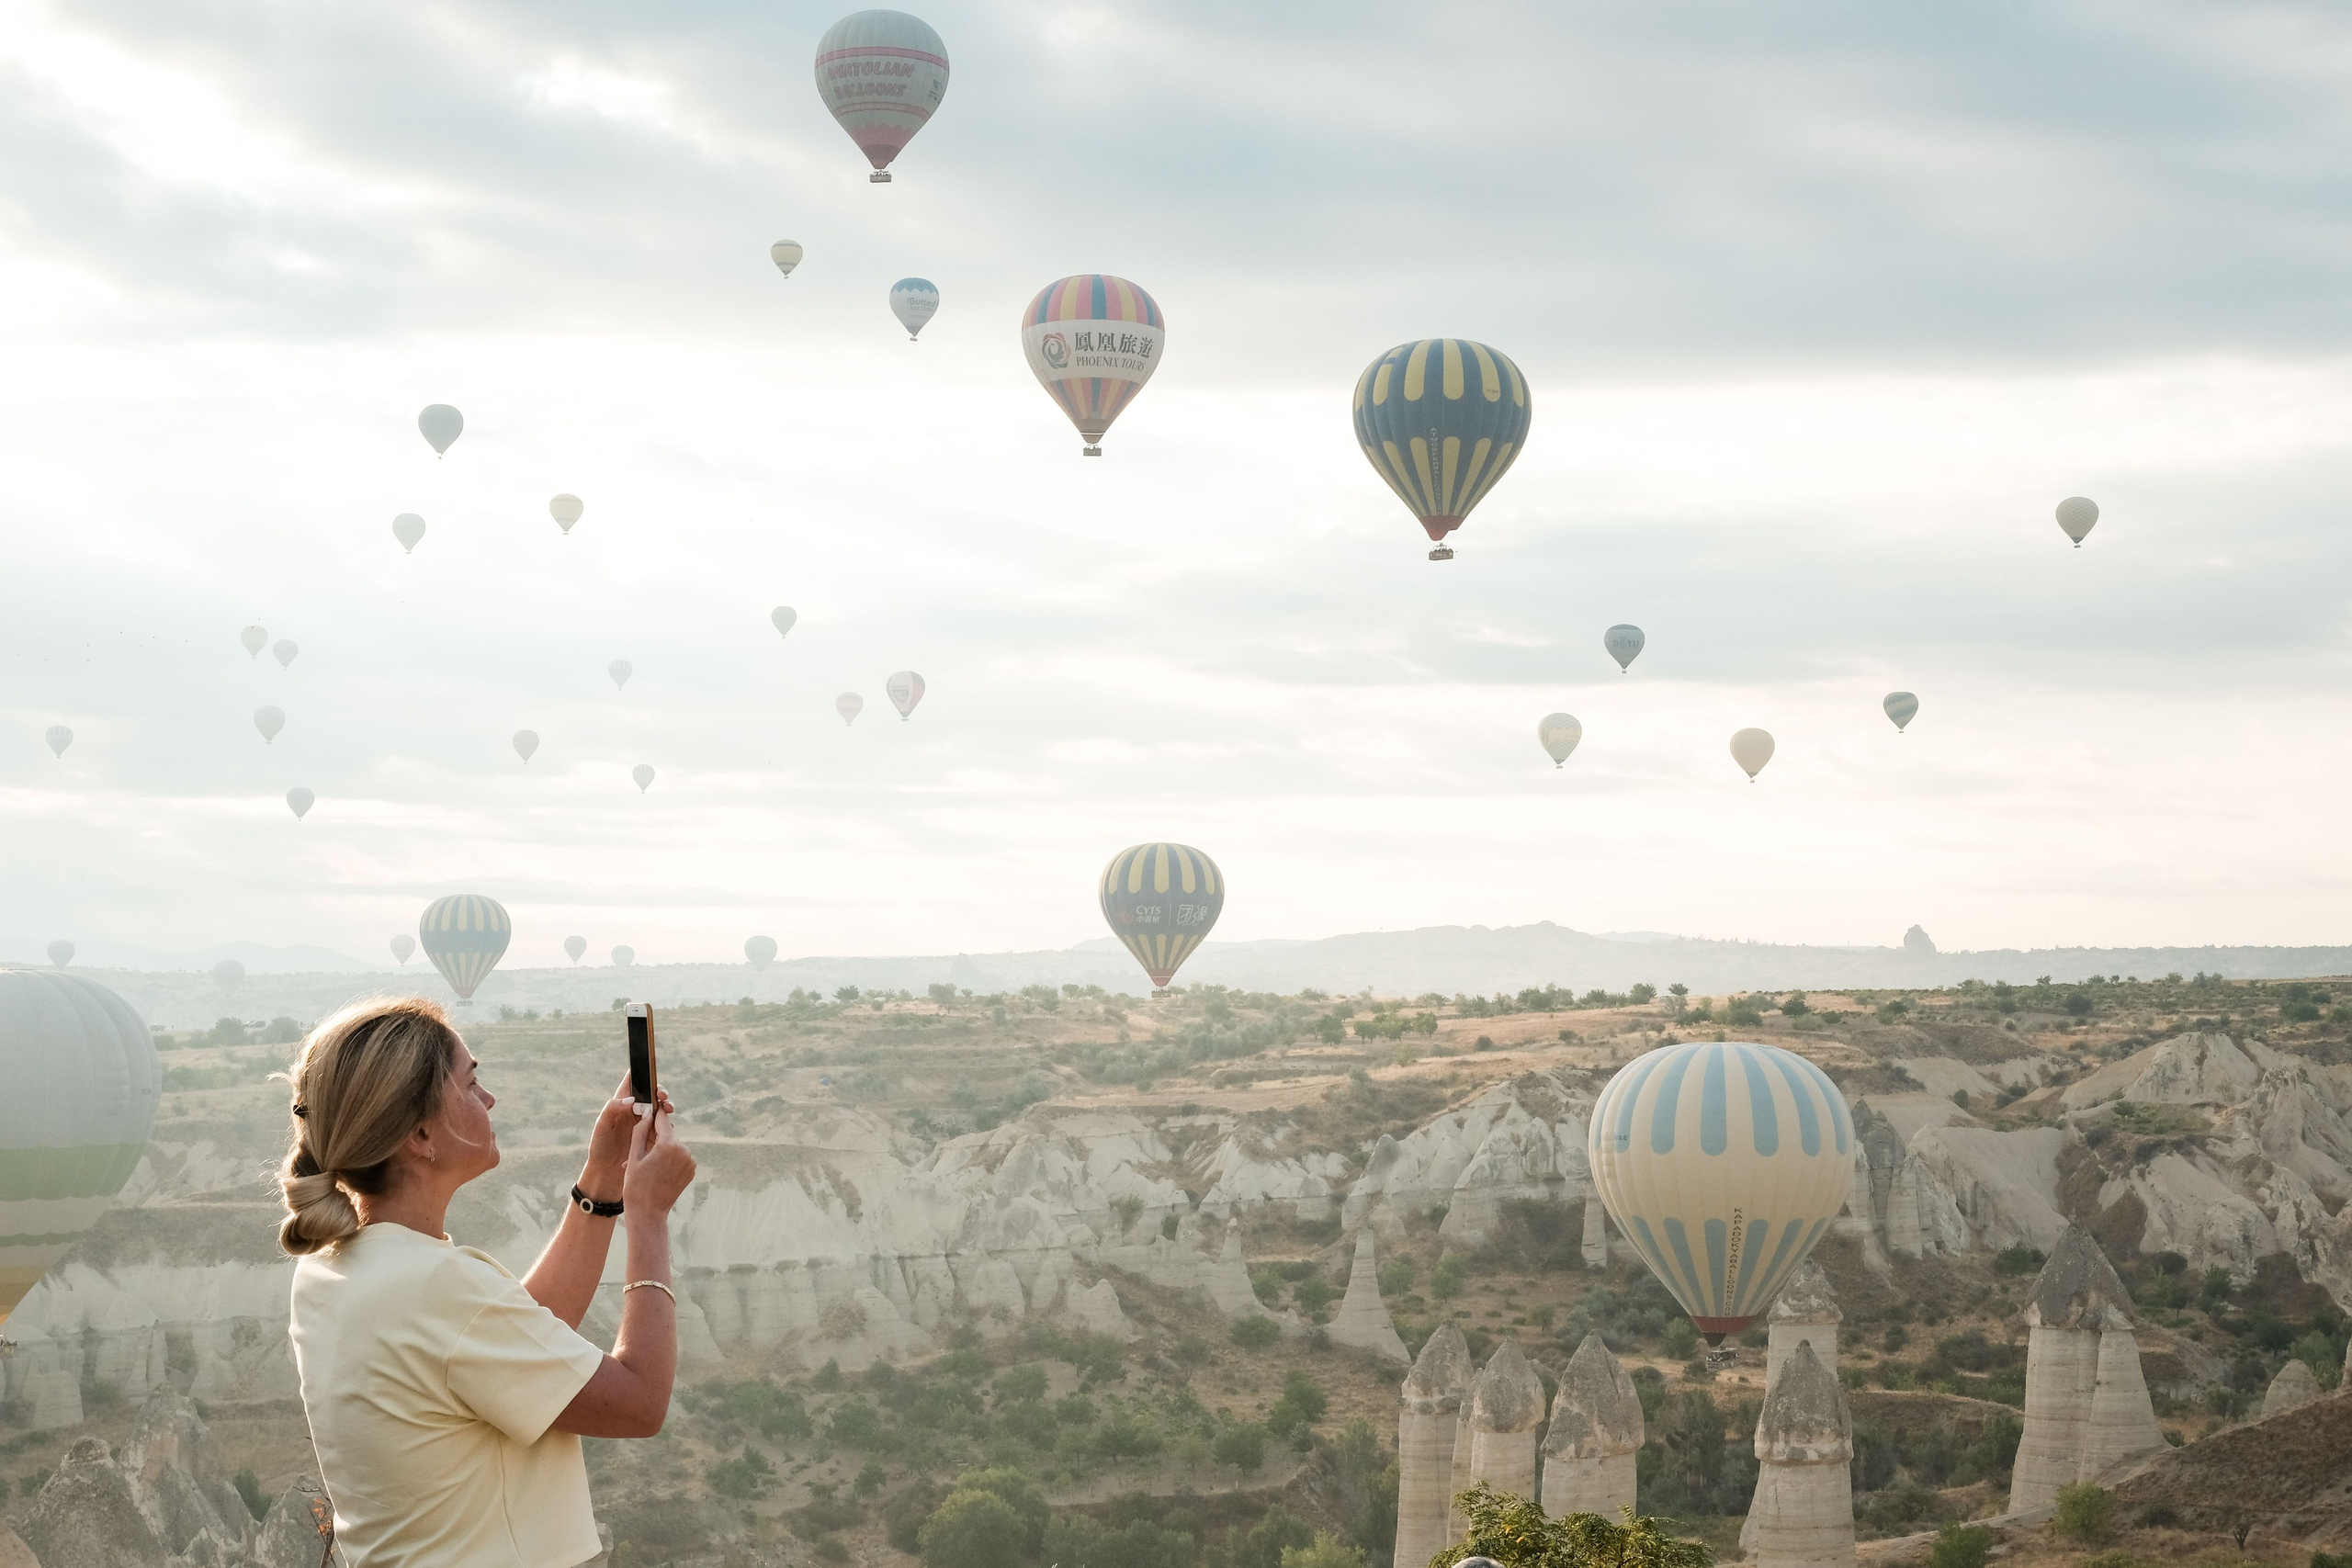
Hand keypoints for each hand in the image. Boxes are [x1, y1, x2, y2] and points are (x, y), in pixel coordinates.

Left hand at [581, 1073, 672, 1203]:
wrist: (606, 1173)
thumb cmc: (600, 1148)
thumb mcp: (601, 1127)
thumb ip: (612, 1109)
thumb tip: (632, 1099)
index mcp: (621, 1103)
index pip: (632, 1083)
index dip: (642, 1075)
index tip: (650, 1075)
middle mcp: (634, 1110)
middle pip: (651, 1094)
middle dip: (660, 1092)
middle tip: (663, 1096)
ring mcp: (644, 1123)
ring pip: (659, 1108)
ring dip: (666, 1106)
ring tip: (668, 1109)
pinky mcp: (652, 1135)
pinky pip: (663, 1125)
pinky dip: (668, 1123)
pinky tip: (667, 1126)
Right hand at [621, 1104, 695, 1218]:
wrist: (648, 1212)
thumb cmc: (635, 1185)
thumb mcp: (633, 1156)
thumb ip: (640, 1131)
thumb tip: (647, 1113)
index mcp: (668, 1144)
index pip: (662, 1121)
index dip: (655, 1114)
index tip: (651, 1105)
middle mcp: (684, 1150)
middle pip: (668, 1135)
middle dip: (655, 1139)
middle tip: (641, 1152)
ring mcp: (690, 1161)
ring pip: (673, 1146)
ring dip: (662, 1151)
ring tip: (648, 1166)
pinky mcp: (692, 1169)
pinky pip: (679, 1157)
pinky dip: (670, 1160)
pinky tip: (658, 1172)